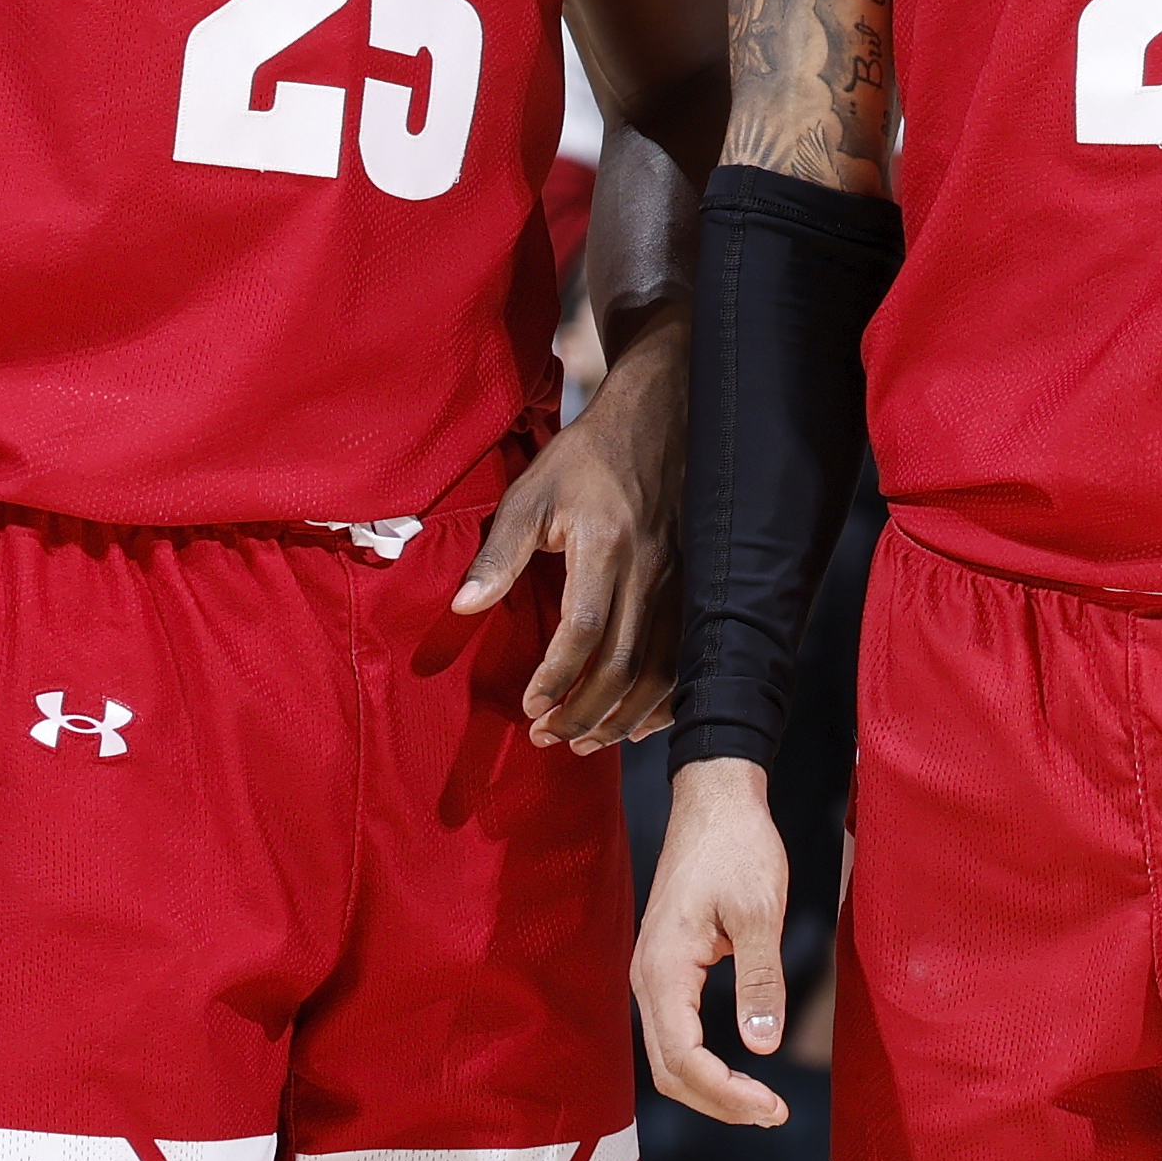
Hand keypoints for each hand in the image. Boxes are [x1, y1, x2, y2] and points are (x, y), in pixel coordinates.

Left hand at [451, 313, 682, 749]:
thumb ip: (499, 553)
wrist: (659, 417)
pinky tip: (638, 723)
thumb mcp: (531, 493)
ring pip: (661, 672)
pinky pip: (690, 660)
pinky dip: (665, 702)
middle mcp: (650, 569)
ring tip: (585, 742)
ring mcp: (681, 581)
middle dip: (583, 713)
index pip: (584, 630)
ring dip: (621, 717)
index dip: (556, 677)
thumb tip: (464, 609)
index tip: (530, 708)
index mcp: (604, 545)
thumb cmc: (587, 457)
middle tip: (547, 738)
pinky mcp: (697, 587)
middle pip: (623, 665)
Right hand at [632, 757, 795, 1125]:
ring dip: (709, 1087)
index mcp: (664, 967)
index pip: (683, 1057)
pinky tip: (736, 1067)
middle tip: (772, 1113)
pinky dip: (701, 1061)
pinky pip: (673, 1032)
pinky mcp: (665, 967)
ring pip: (668, 1055)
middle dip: (718, 1101)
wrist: (713, 799)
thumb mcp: (760, 911)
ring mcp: (651, 973)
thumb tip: (762, 1046)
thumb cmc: (738, 846)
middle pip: (669, 1069)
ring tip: (760, 1102)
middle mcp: (646, 976)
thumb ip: (760, 979)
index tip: (771, 1106)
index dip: (725, 1092)